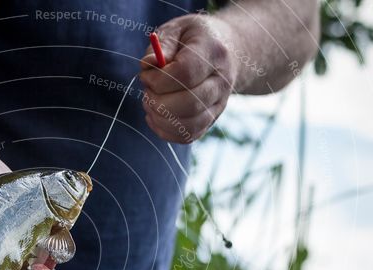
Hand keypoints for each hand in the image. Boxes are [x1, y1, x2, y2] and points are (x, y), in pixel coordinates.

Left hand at [139, 14, 237, 142]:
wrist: (226, 50)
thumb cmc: (194, 39)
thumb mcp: (177, 30)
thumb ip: (162, 45)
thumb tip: (148, 65)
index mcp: (214, 53)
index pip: (186, 74)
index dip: (159, 80)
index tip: (146, 75)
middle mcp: (222, 82)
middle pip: (189, 103)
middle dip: (158, 101)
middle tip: (147, 91)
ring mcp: (219, 105)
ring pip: (188, 125)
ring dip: (159, 118)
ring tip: (150, 102)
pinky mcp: (211, 121)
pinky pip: (186, 136)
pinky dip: (165, 131)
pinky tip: (156, 115)